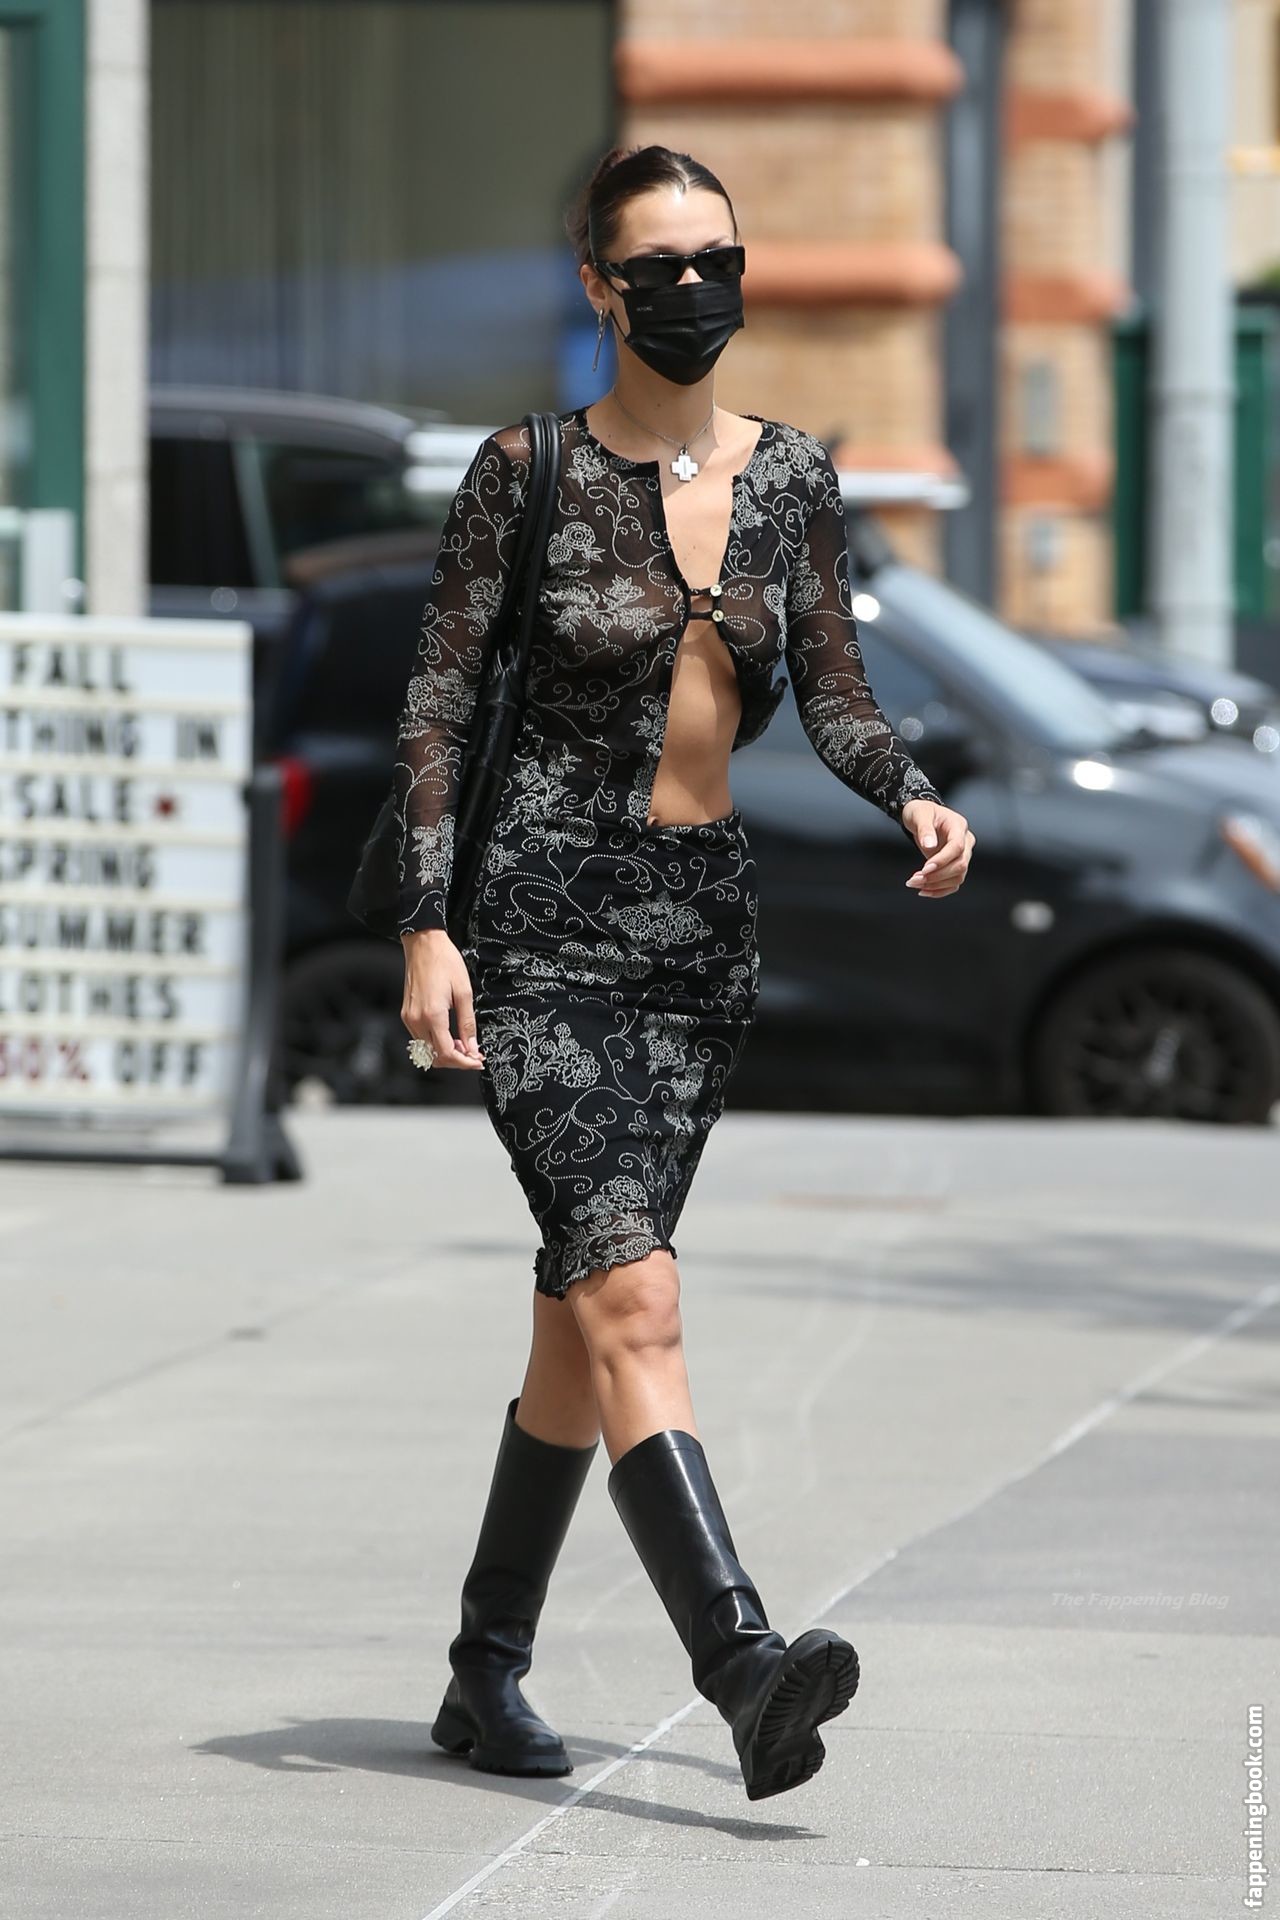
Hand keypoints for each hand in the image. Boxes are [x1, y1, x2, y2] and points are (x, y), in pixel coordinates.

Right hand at [400, 928, 485, 1068]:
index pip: (447, 1054)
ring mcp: (409, 1018)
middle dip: (456, 1060)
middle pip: (435, 1057)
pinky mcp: (406, 1014)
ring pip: (427, 1050)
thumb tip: (473, 1047)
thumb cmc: (444, 962)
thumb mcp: (464, 992)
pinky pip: (420, 1038)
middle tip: (474, 1054)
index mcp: (432, 1015)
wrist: (424, 945)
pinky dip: (436, 1043)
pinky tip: (449, 1035)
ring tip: (464, 1044)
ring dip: (446, 1052)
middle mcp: (417, 1020)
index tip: (478, 1061)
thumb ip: (468, 1024)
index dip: (464, 1062)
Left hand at [901, 799, 973, 897]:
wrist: (923, 816)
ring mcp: (963, 854)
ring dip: (936, 885)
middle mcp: (965, 841)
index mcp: (958, 826)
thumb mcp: (919, 814)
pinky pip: (953, 883)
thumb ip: (924, 829)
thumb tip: (929, 845)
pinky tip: (923, 890)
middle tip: (914, 879)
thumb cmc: (921, 812)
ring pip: (958, 877)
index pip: (957, 847)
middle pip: (960, 865)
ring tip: (914, 883)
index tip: (924, 869)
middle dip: (937, 876)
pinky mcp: (955, 865)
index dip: (942, 860)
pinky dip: (939, 890)